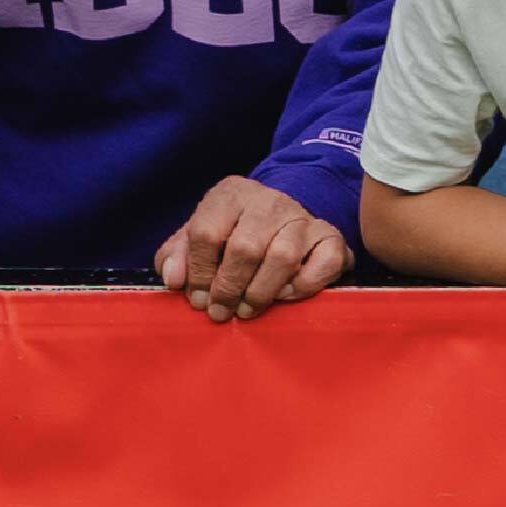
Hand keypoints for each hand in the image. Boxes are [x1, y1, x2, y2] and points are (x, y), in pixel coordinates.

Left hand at [154, 175, 348, 322]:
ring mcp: (303, 217)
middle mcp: (269, 200)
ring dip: (261, 292)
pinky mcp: (331, 235)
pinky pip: (324, 262)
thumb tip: (175, 280)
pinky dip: (304, 286)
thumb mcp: (197, 236)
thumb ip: (177, 255)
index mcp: (231, 194)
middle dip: (228, 288)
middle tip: (221, 312)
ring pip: (284, 257)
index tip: (197, 299)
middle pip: (245, 248)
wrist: (281, 217)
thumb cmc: (232, 232)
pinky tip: (285, 295)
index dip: (199, 272)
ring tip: (246, 309)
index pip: (206, 232)